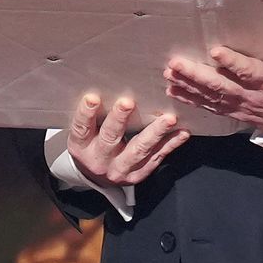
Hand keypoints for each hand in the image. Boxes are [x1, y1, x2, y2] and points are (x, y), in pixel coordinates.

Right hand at [66, 94, 188, 186]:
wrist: (96, 176)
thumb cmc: (90, 144)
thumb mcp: (84, 133)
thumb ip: (93, 116)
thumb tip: (107, 85)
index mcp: (81, 147)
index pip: (81, 129)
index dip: (86, 113)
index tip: (92, 97)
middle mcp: (99, 160)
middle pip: (110, 139)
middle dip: (119, 120)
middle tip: (128, 102)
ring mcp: (120, 170)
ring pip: (138, 150)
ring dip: (155, 133)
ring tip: (168, 118)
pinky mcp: (137, 175)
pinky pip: (156, 158)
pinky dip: (170, 145)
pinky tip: (182, 133)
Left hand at [164, 23, 262, 137]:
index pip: (251, 72)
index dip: (233, 63)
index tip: (216, 51)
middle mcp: (254, 96)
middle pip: (222, 87)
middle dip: (197, 76)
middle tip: (177, 64)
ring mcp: (243, 106)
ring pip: (212, 98)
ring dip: (189, 87)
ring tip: (169, 75)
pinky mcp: (236, 113)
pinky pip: (210, 108)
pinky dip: (191, 100)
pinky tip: (174, 91)